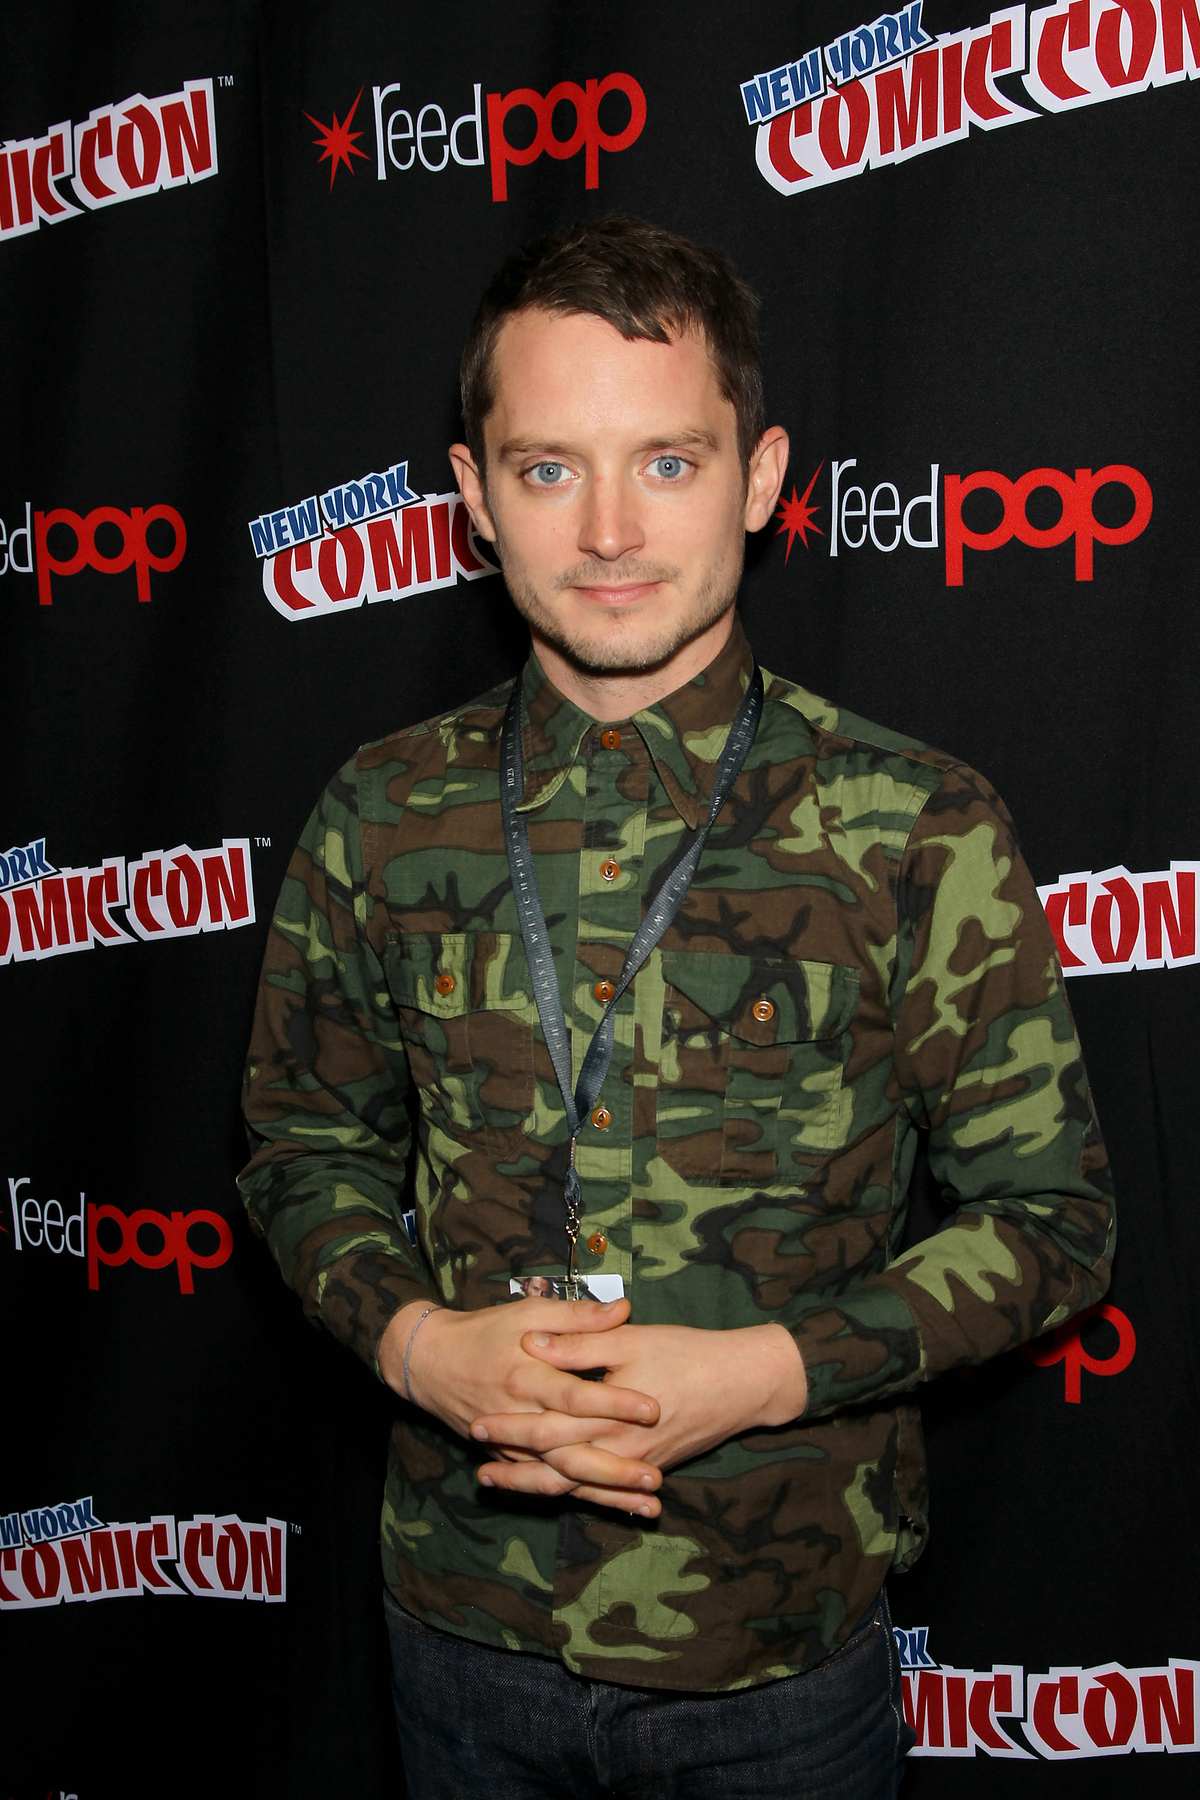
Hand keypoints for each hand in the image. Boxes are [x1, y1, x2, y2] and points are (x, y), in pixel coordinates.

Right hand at [378, 1296, 664, 1513]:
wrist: (429, 1362)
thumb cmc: (484, 1331)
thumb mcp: (528, 1313)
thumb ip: (576, 1316)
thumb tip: (623, 1308)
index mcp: (527, 1376)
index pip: (575, 1396)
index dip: (613, 1403)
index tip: (653, 1409)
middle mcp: (519, 1417)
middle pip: (570, 1451)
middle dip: (614, 1469)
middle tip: (656, 1478)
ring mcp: (511, 1446)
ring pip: (561, 1478)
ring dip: (605, 1494)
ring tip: (647, 1505)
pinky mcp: (509, 1459)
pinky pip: (546, 1486)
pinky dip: (580, 1498)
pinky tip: (615, 1507)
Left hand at [470, 1322, 807, 1501]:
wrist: (744, 1383)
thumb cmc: (687, 1353)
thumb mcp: (631, 1339)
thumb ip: (579, 1343)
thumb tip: (532, 1342)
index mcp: (609, 1414)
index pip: (548, 1426)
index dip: (510, 1426)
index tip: (476, 1420)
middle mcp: (620, 1449)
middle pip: (556, 1465)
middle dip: (515, 1465)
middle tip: (478, 1468)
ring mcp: (637, 1466)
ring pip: (577, 1485)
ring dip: (537, 1486)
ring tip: (501, 1483)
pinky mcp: (651, 1469)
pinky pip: (604, 1490)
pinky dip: (577, 1494)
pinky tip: (557, 1492)